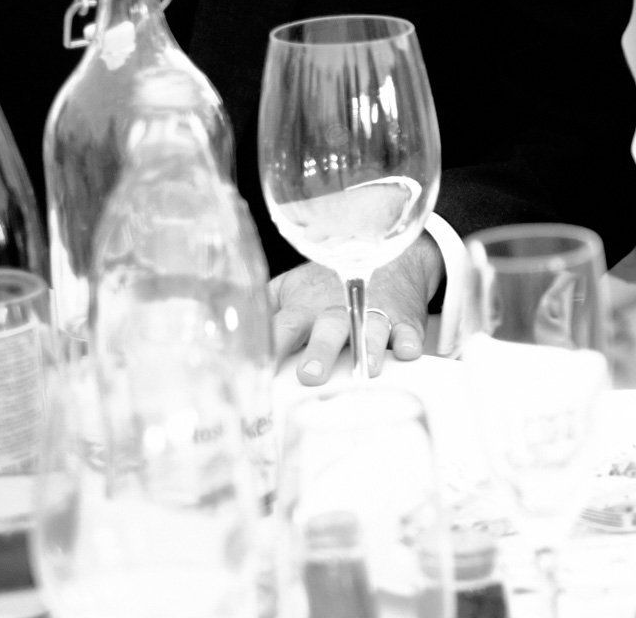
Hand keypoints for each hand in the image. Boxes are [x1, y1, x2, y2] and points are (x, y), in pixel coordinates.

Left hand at [270, 236, 444, 384]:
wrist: (389, 261)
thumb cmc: (330, 284)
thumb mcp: (292, 288)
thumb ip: (264, 310)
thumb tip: (225, 330)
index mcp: (305, 308)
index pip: (283, 326)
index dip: (270, 346)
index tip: (257, 369)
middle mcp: (337, 311)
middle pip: (327, 330)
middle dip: (320, 351)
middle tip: (311, 375)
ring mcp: (373, 314)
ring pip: (371, 330)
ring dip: (368, 349)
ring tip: (367, 369)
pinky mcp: (404, 319)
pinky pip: (409, 330)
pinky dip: (410, 341)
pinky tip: (409, 352)